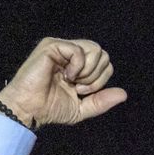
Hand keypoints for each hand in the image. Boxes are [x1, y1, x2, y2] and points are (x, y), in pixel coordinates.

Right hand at [0, 38, 126, 128]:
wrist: (29, 109)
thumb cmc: (50, 108)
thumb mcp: (83, 108)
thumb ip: (102, 101)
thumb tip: (123, 94)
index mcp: (77, 64)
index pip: (105, 63)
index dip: (101, 80)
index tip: (82, 91)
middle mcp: (70, 53)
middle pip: (103, 54)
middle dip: (96, 76)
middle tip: (78, 87)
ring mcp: (61, 47)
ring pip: (95, 50)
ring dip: (88, 72)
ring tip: (70, 81)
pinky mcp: (51, 45)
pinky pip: (79, 51)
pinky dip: (77, 67)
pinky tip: (63, 75)